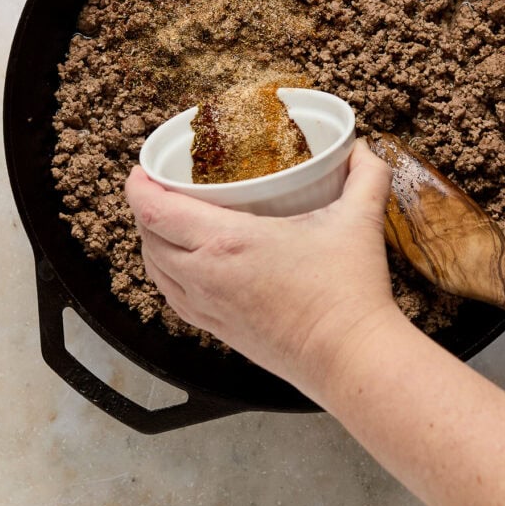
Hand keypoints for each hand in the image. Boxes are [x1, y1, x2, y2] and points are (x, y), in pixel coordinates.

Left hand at [125, 138, 395, 400]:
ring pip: (155, 270)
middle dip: (144, 208)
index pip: (155, 211)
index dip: (138, 186)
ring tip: (168, 220)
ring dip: (152, 242)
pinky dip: (167, 274)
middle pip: (148, 237)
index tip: (143, 168)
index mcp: (226, 242)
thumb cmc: (347, 293)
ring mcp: (208, 308)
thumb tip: (362, 148)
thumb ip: (366, 175)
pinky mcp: (218, 331)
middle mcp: (204, 276)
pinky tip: (184, 265)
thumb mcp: (358, 220)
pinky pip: (173, 297)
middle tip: (159, 185)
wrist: (349, 358)